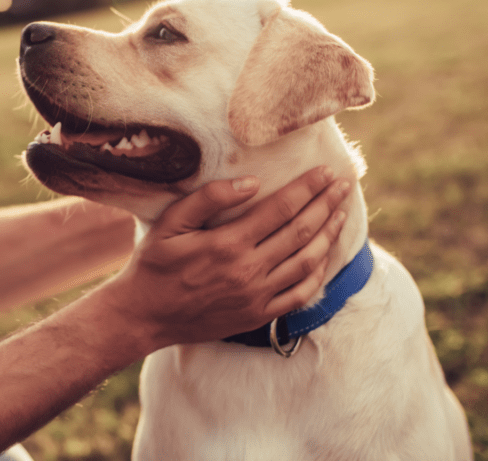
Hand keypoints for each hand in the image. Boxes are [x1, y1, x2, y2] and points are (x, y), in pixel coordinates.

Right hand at [99, 166, 350, 352]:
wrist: (144, 316)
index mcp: (227, 244)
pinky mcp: (258, 315)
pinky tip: (325, 255)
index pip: (280, 209)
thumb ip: (208, 199)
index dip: (307, 188)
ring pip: (307, 262)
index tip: (326, 172)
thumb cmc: (153, 265)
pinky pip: (300, 294)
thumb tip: (251, 182)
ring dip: (329, 235)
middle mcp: (247, 270)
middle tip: (344, 185)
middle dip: (326, 205)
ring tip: (341, 213)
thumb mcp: (170, 224)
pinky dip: (318, 273)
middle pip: (301, 232)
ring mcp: (256, 296)